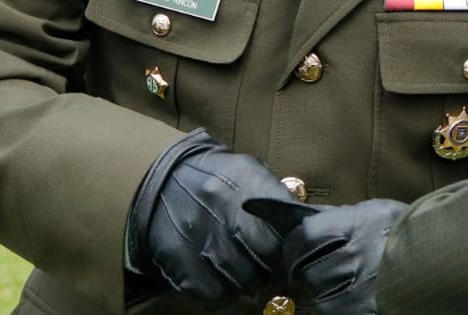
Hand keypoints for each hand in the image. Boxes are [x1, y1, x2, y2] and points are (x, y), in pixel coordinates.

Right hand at [127, 129, 290, 304]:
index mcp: (248, 181)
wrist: (162, 176)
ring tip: (246, 274)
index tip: (293, 255)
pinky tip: (223, 281)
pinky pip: (212, 294)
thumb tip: (305, 226)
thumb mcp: (250, 172)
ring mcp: (199, 235)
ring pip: (242, 281)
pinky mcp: (177, 258)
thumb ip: (276, 197)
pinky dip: (222, 294)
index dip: (292, 249)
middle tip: (271, 271)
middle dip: (273, 269)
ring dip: (248, 284)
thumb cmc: (217, 177)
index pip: (285, 229)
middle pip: (266, 259)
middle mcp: (223, 207)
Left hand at [245, 197, 407, 314]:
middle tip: (311, 274)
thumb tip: (311, 219)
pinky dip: (338, 308)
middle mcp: (357, 256)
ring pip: (320, 297)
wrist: (445, 258)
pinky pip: (334, 312)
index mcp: (358, 226)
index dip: (293, 246)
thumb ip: (344, 216)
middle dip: (307, 273)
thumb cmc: (410, 232)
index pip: (305, 236)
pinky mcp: (364, 311)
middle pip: (308, 270)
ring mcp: (361, 288)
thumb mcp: (378, 213)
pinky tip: (351, 300)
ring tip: (340, 288)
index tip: (292, 253)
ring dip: (324, 294)